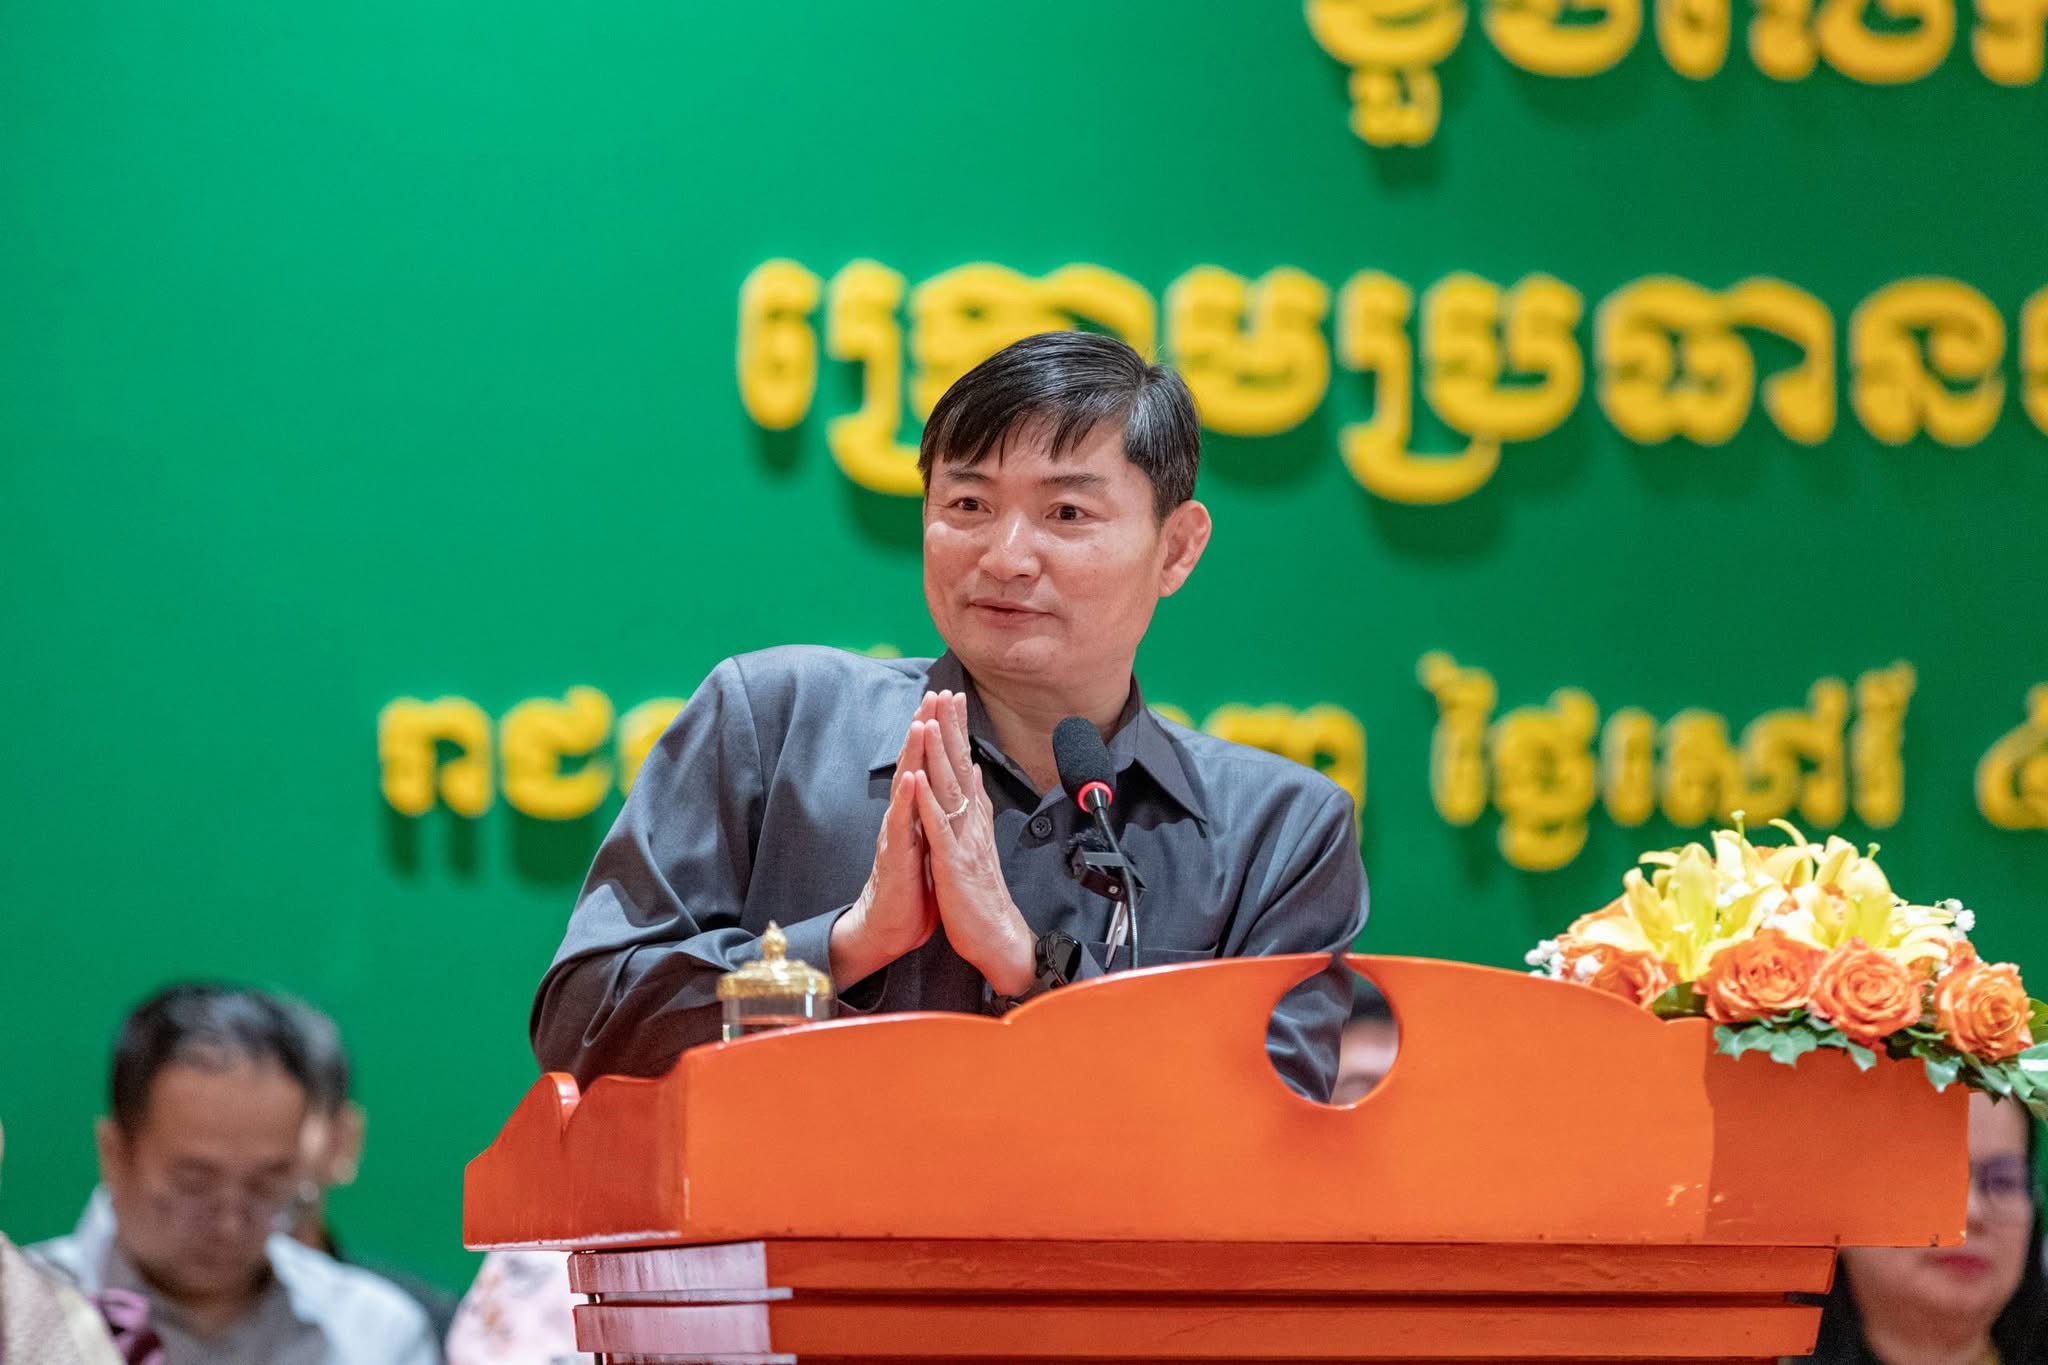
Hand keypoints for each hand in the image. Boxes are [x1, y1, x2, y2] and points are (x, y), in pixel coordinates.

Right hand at [830, 695, 940, 985]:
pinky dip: (906, 800)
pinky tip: (910, 778)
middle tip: (934, 694)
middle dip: (924, 728)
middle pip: (914, 763)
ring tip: (919, 723)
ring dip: (912, 754)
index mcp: (918, 814)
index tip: (948, 701)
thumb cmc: (912, 889)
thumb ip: (936, 816)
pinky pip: (900, 824)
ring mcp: (897, 834)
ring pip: (905, 786)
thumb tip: (950, 790)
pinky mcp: (895, 856)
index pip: (927, 764)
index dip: (937, 732)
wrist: (889, 929)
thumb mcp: (931, 845)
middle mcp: (905, 817)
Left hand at [912, 692, 1033, 996]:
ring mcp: (964, 841)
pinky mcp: (953, 864)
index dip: (958, 730)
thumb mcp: (978, 843)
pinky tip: (919, 780)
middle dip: (950, 728)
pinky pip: (939, 829)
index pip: (965, 765)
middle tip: (945, 692)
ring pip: (950, 790)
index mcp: (974, 818)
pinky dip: (929, 803)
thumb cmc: (982, 895)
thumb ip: (975, 806)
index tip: (952, 696)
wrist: (998, 938)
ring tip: (930, 720)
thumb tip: (973, 772)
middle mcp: (972, 823)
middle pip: (960, 767)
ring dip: (939, 754)